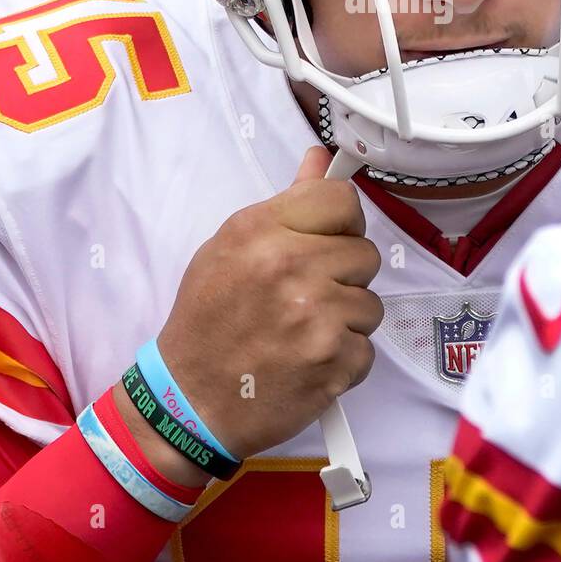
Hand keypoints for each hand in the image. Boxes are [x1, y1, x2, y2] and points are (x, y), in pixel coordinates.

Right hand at [115, 146, 382, 481]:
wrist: (190, 402)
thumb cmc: (207, 322)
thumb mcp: (230, 249)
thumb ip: (284, 205)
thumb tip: (319, 160)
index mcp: (261, 231)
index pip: (341, 199)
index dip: (342, 221)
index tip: (330, 239)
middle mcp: (291, 266)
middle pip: (364, 253)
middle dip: (343, 275)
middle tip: (305, 296)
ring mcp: (316, 315)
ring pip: (370, 303)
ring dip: (345, 319)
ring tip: (302, 331)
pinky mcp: (334, 360)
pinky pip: (366, 347)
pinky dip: (343, 358)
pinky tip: (307, 360)